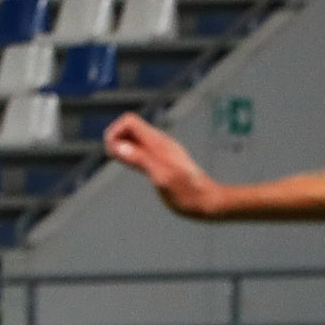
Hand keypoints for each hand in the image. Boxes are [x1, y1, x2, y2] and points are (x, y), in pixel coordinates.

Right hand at [102, 114, 223, 217]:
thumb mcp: (161, 178)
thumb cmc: (189, 194)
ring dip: (123, 147)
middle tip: (116, 158)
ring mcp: (163, 152)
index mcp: (159, 143)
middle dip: (116, 138)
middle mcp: (161, 143)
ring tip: (123, 163)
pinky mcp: (165, 161)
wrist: (211, 203)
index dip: (115, 132)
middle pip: (130, 127)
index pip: (129, 121)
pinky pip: (143, 150)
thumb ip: (141, 160)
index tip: (113, 152)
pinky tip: (136, 169)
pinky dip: (132, 155)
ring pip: (136, 138)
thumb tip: (118, 147)